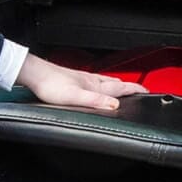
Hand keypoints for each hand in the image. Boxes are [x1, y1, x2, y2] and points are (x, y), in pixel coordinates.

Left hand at [15, 54, 146, 111]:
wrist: (34, 74)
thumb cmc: (50, 85)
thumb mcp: (75, 97)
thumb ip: (96, 101)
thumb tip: (115, 106)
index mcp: (94, 84)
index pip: (121, 87)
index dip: (135, 90)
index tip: (147, 91)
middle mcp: (90, 79)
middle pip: (116, 83)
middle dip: (130, 86)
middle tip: (140, 90)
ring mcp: (83, 78)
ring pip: (106, 81)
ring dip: (118, 84)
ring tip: (124, 87)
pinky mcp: (74, 79)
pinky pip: (96, 81)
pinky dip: (104, 84)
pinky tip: (97, 86)